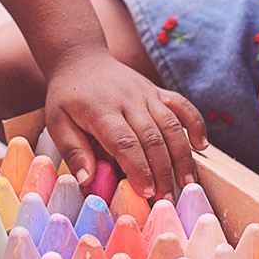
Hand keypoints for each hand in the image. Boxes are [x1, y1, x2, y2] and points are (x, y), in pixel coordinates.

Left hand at [43, 52, 207, 200]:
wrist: (80, 60)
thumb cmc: (67, 97)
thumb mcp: (57, 122)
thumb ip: (73, 150)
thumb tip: (87, 180)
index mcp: (101, 110)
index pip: (125, 142)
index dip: (139, 169)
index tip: (146, 193)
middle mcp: (128, 100)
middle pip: (152, 138)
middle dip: (162, 171)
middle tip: (167, 198)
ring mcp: (145, 93)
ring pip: (170, 125)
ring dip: (182, 155)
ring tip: (187, 182)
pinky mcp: (157, 91)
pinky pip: (182, 105)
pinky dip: (195, 123)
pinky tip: (201, 145)